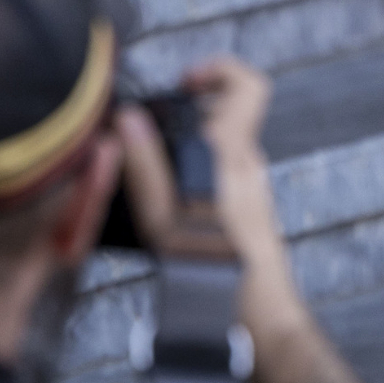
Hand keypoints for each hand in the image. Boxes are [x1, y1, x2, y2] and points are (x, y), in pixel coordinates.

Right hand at [117, 58, 303, 332]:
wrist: (254, 312)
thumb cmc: (212, 266)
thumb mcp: (166, 215)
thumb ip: (145, 166)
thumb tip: (130, 119)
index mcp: (234, 153)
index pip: (250, 85)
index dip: (218, 71)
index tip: (183, 82)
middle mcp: (248, 165)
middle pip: (223, 119)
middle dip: (183, 119)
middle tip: (146, 134)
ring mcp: (249, 190)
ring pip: (215, 154)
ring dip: (181, 155)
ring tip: (144, 175)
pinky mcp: (244, 214)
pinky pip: (215, 183)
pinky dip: (188, 184)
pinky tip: (160, 209)